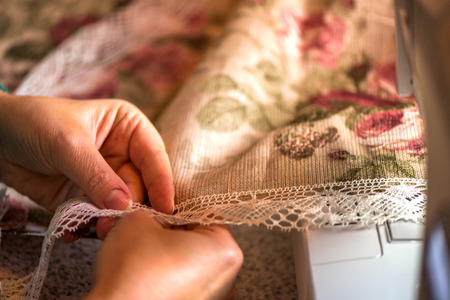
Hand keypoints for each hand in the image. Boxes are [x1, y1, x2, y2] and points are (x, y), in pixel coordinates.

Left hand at [0, 93, 173, 236]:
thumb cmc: (34, 122)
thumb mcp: (68, 143)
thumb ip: (97, 175)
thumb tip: (123, 205)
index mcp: (128, 129)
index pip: (153, 156)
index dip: (161, 181)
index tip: (165, 208)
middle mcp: (122, 154)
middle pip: (139, 186)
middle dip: (128, 207)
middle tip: (114, 225)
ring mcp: (104, 178)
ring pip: (119, 205)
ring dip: (108, 220)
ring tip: (94, 230)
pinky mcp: (85, 197)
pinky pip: (95, 216)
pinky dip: (86, 227)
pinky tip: (73, 231)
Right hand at [85, 211, 242, 299]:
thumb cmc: (131, 273)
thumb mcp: (138, 220)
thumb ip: (153, 210)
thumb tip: (154, 215)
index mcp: (225, 250)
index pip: (205, 213)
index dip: (177, 203)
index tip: (159, 202)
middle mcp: (227, 279)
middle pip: (198, 239)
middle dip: (170, 230)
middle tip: (147, 225)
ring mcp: (211, 299)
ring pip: (189, 262)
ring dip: (166, 252)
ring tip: (140, 249)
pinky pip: (182, 283)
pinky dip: (165, 276)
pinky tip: (143, 273)